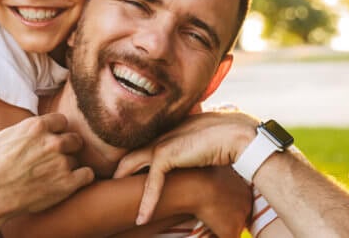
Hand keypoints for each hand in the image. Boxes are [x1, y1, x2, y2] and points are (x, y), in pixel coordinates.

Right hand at [0, 111, 94, 214]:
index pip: (60, 121)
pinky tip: (70, 183)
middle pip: (73, 139)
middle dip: (67, 148)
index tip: (50, 140)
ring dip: (71, 166)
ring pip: (78, 159)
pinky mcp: (68, 183)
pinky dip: (81, 179)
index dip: (56, 131)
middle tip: (57, 159)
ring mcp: (61, 162)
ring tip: (59, 175)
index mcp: (35, 127)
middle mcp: (52, 142)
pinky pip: (87, 175)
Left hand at [113, 111, 258, 224]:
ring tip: (114, 203)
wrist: (239, 135)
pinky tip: (141, 218)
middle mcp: (163, 135)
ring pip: (131, 165)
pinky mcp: (166, 155)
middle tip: (109, 186)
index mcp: (170, 131)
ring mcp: (162, 143)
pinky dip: (146, 201)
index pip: (145, 146)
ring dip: (122, 182)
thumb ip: (197, 148)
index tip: (125, 176)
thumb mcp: (207, 144)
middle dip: (119, 170)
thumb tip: (203, 158)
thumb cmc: (231, 139)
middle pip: (131, 154)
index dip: (134, 161)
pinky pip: (151, 182)